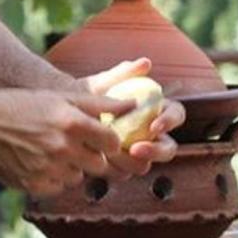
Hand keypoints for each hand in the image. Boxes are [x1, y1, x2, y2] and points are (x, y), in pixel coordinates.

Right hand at [0, 88, 132, 197]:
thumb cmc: (24, 105)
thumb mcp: (60, 97)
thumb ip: (99, 103)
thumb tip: (133, 105)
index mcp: (71, 122)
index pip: (112, 142)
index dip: (110, 142)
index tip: (103, 140)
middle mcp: (62, 147)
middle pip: (99, 165)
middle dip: (93, 158)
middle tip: (77, 148)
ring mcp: (48, 168)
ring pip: (78, 178)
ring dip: (72, 169)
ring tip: (52, 152)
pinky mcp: (34, 185)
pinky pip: (57, 188)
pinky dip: (53, 179)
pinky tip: (39, 162)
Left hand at [82, 58, 184, 172]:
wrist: (61, 118)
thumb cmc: (86, 96)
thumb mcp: (100, 84)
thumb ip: (122, 74)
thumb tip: (145, 63)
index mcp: (156, 112)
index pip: (176, 115)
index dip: (169, 121)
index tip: (153, 125)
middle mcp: (150, 136)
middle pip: (168, 148)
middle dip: (156, 151)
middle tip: (135, 149)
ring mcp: (136, 154)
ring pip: (146, 165)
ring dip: (133, 163)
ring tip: (112, 155)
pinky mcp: (119, 167)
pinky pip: (124, 173)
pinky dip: (115, 169)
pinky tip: (100, 162)